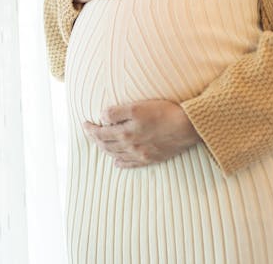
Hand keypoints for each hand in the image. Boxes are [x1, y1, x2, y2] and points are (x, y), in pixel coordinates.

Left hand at [82, 99, 201, 167]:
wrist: (188, 127)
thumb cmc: (163, 112)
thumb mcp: (136, 107)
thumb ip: (116, 113)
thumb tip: (102, 117)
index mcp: (125, 134)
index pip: (100, 134)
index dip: (90, 129)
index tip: (84, 123)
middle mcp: (131, 147)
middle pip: (106, 146)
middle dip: (95, 139)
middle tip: (90, 132)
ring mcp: (141, 155)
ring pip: (116, 155)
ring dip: (105, 150)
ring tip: (100, 144)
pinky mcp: (152, 159)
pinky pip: (131, 165)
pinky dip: (121, 163)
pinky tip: (117, 162)